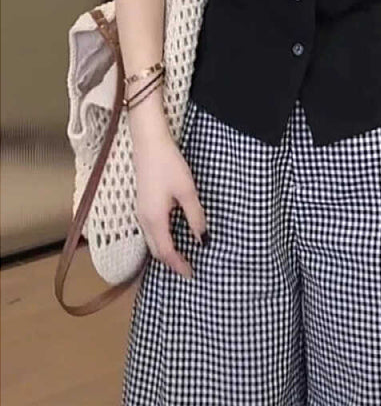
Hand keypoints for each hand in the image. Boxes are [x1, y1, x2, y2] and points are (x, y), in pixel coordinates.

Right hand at [130, 113, 206, 278]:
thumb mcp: (187, 191)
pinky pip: (150, 229)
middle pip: (156, 250)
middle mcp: (144, 219)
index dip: (179, 265)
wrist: (149, 142)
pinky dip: (161, 239)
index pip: (167, 252)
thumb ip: (195, 217)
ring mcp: (140, 211)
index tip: (191, 274)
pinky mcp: (142, 202)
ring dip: (165, 251)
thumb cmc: (169, 165)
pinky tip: (171, 234)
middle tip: (187, 268)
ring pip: (152, 240)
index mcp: (155, 220)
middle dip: (170, 262)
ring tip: (181, 255)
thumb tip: (203, 240)